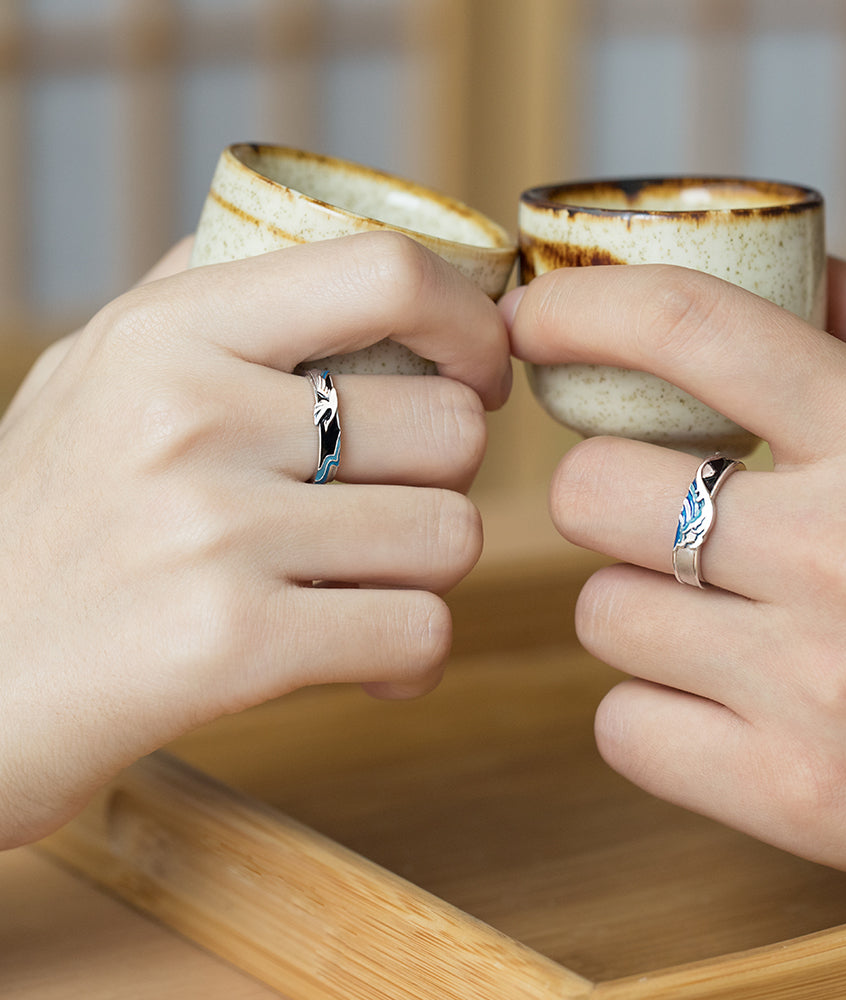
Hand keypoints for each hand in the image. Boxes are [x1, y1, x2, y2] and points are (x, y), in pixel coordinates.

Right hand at [0, 231, 509, 847]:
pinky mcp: (234, 643)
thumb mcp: (94, 378)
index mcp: (169, 332)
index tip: (481, 372)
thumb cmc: (45, 530)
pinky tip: (365, 664)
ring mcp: (214, 531)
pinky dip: (412, 657)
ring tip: (362, 590)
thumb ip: (206, 301)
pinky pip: (421, 632)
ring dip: (426, 574)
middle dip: (446, 479)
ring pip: (452, 535)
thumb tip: (331, 249)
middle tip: (393, 510)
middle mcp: (192, 415)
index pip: (388, 271)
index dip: (473, 322)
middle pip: (449, 426)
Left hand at [503, 259, 845, 899]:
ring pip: (601, 613)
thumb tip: (783, 268)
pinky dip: (654, 709)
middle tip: (661, 510)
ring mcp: (814, 688)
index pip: (688, 327)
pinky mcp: (790, 796)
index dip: (579, 307)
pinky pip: (623, 724)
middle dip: (605, 492)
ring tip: (729, 621)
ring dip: (640, 607)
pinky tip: (729, 703)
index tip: (532, 315)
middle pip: (591, 489)